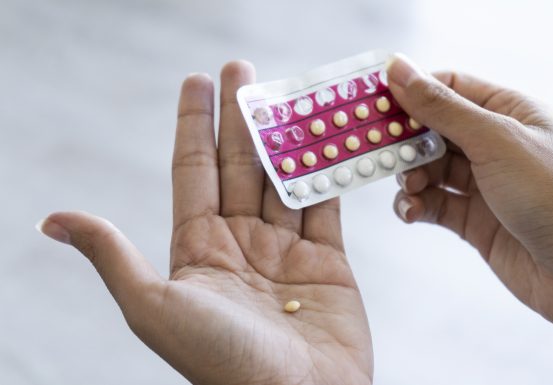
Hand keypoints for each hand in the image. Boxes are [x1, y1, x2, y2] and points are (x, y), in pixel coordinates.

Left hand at [37, 62, 372, 384]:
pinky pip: (327, 204)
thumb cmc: (222, 363)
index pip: (195, 171)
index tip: (199, 80)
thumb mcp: (154, 307)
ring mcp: (286, 250)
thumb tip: (54, 219)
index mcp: (199, 248)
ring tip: (289, 92)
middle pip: (241, 165)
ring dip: (287, 135)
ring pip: (285, 178)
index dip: (194, 124)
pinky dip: (328, 171)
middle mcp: (242, 243)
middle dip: (241, 116)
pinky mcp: (329, 260)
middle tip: (243, 69)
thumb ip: (114, 255)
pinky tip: (327, 139)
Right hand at [385, 54, 552, 383]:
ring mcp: (485, 184)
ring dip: (409, 176)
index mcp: (510, 112)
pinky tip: (411, 211)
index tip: (375, 103)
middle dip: (405, 140)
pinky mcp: (475, 221)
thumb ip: (442, 108)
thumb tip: (399, 69)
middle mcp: (496, 145)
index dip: (412, 92)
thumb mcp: (495, 141)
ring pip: (429, 169)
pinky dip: (415, 205)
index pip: (450, 88)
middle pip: (434, 129)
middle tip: (376, 150)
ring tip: (408, 187)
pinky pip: (434, 204)